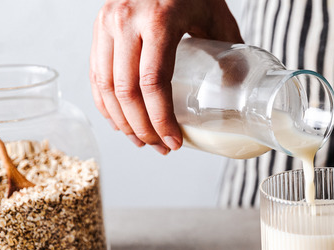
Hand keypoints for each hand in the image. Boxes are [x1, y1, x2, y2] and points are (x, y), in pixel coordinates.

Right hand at [90, 0, 242, 154]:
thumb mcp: (219, 18)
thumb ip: (230, 54)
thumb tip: (238, 97)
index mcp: (160, 19)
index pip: (153, 81)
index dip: (161, 119)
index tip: (174, 141)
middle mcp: (127, 20)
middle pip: (126, 90)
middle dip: (142, 128)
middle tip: (160, 148)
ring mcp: (107, 21)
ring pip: (105, 85)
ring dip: (122, 121)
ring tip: (142, 141)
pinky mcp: (98, 25)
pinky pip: (95, 73)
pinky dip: (105, 103)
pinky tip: (120, 121)